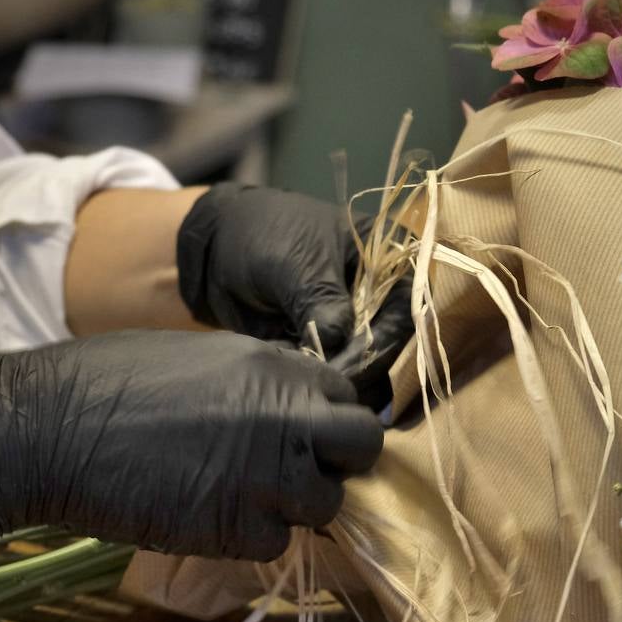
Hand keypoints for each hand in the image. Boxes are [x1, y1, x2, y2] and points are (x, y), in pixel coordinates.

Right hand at [0, 330, 381, 560]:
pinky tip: (213, 517)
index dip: (327, 418)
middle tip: (298, 471)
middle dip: (338, 462)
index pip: (347, 398)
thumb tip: (288, 401)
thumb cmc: (111, 379)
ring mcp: (267, 477)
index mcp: (278, 369)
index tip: (305, 433)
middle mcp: (288, 420)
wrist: (53, 427)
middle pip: (361, 448)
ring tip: (245, 496)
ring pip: (325, 503)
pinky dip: (252, 538)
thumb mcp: (203, 355)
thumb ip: (259, 379)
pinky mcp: (236, 529)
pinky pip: (276, 543)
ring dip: (295, 506)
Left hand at [176, 184, 412, 405]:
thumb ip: (319, 301)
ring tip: (306, 386)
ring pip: (367, 370)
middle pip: (390, 349)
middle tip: (323, 387)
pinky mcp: (329, 350)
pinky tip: (295, 386)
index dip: (380, 345)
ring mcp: (356, 326)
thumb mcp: (294, 262)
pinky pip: (336, 377)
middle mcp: (381, 297)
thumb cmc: (262, 235)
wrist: (217, 246)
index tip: (346, 369)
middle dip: (359, 371)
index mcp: (388, 262)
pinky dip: (318, 385)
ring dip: (340, 384)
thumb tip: (337, 342)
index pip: (404, 312)